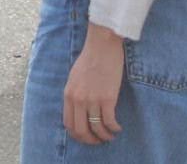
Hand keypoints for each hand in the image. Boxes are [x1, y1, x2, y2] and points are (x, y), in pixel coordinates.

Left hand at [64, 25, 124, 144]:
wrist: (102, 45)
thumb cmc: (90, 58)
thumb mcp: (74, 77)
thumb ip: (74, 94)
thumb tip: (78, 109)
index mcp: (69, 94)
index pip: (68, 123)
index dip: (77, 134)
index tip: (86, 136)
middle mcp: (78, 99)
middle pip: (81, 130)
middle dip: (90, 140)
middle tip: (98, 141)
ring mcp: (92, 99)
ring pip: (96, 128)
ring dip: (104, 137)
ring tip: (110, 136)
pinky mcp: (107, 98)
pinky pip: (109, 121)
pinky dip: (114, 129)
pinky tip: (117, 128)